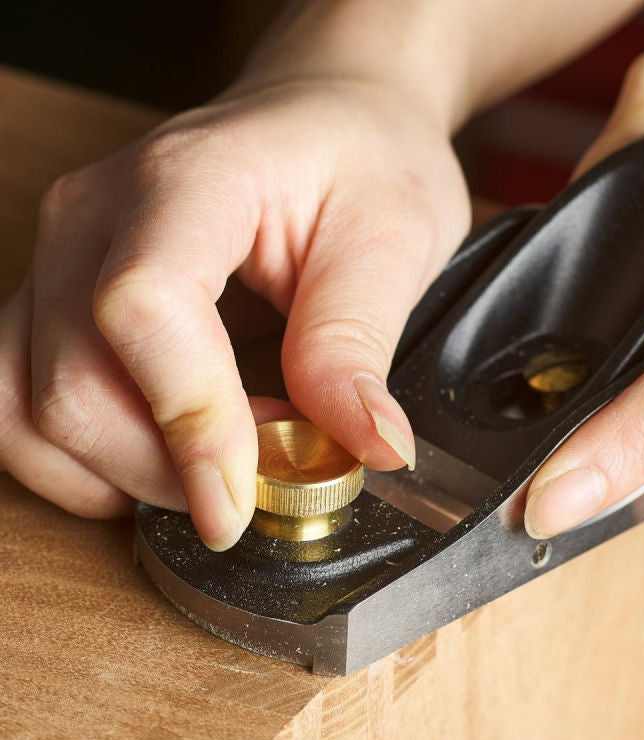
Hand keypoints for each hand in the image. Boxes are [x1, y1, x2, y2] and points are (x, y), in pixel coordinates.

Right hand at [0, 75, 468, 549]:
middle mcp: (96, 217)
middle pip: (74, 385)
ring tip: (215, 467)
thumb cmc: (360, 158)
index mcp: (188, 183)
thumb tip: (369, 447)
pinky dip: (86, 457)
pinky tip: (161, 456)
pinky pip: (24, 402)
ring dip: (120, 474)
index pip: (142, 310)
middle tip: (265, 476)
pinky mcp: (63, 295)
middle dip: (168, 469)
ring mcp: (63, 256)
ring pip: (28, 409)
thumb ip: (357, 344)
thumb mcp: (391, 239)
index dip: (186, 423)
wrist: (322, 118)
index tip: (240, 501)